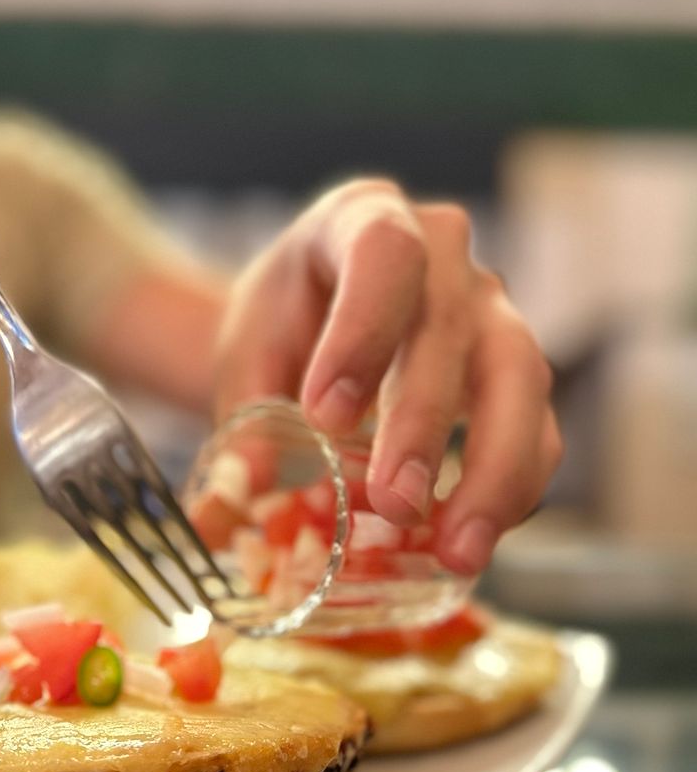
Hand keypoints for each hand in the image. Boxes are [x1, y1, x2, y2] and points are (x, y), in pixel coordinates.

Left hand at [215, 179, 562, 574]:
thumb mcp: (244, 360)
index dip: (362, 333)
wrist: (310, 327)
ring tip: (456, 552)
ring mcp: (489, 308)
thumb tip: (233, 505)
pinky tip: (471, 539)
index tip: (324, 416)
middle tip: (393, 504)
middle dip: (424, 423)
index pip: (384, 253)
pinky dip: (512, 489)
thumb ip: (240, 426)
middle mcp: (443, 254)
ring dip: (495, 471)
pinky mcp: (513, 372)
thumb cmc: (279, 330)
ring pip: (521, 378)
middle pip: (453, 325)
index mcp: (362, 220)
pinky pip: (539, 427)